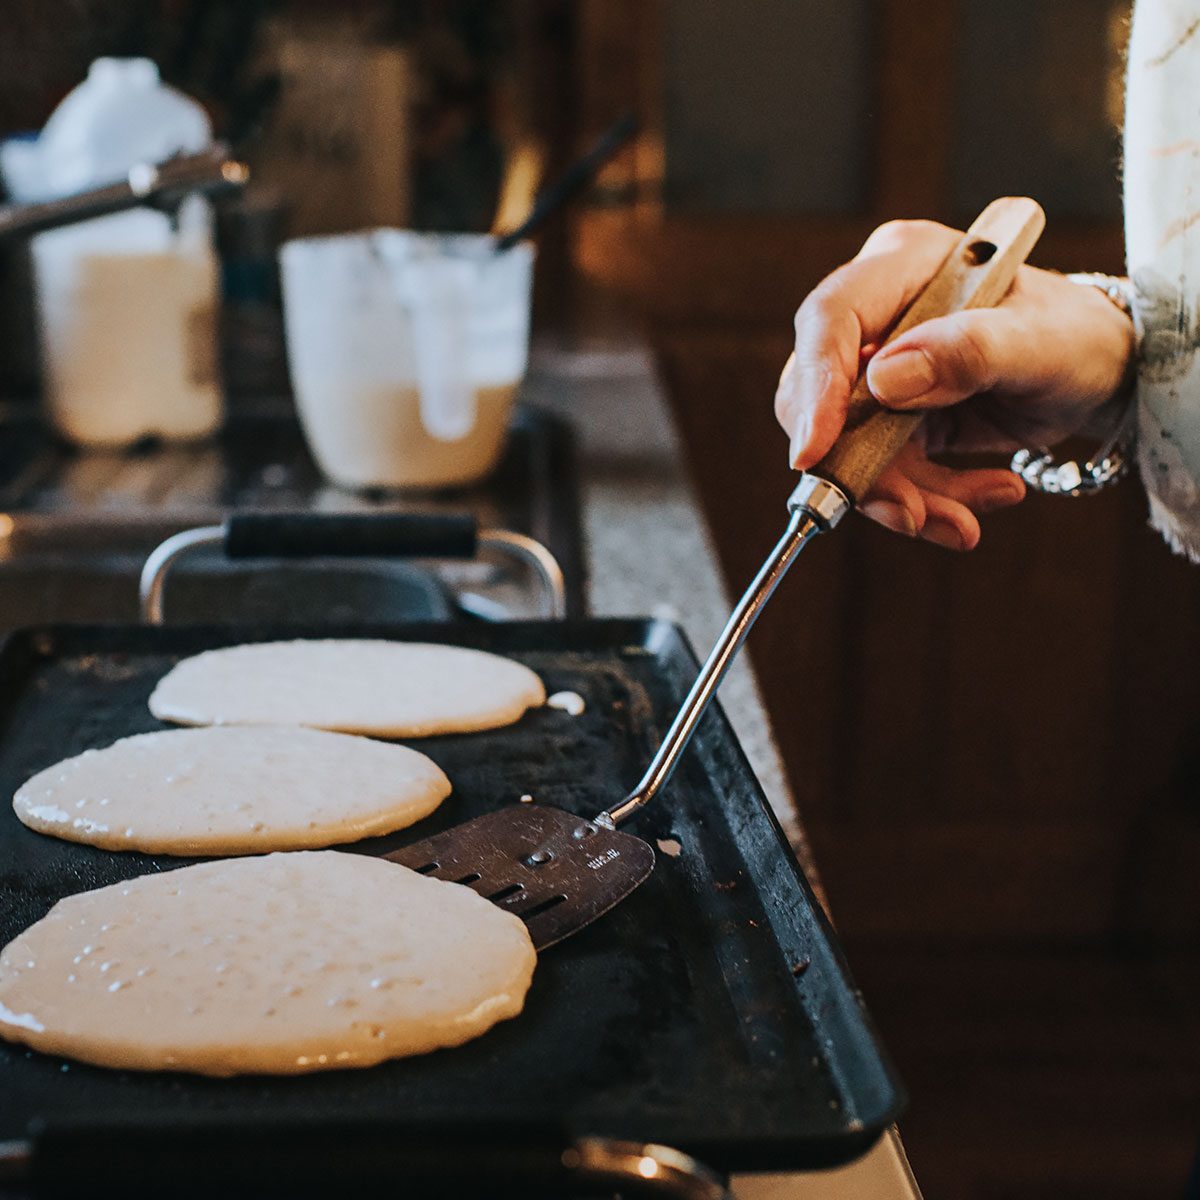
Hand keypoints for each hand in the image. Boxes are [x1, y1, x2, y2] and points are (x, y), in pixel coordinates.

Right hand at [775, 219, 1135, 549]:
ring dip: (902, 498)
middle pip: (821, 397)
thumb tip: (883, 381)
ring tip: (963, 522)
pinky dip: (925, 501)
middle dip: (860, 466)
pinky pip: (881, 470)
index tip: (813, 455)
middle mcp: (877, 315)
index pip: (830, 320)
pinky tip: (984, 495)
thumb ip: (969, 351)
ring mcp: (878, 369)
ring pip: (847, 448)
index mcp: (903, 264)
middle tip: (909, 515)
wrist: (1098, 374)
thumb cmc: (1077, 337)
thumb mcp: (1041, 341)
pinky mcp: (888, 416)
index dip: (813, 387)